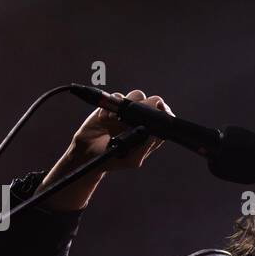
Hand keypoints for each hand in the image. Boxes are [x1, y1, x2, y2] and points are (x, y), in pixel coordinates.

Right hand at [37, 89, 173, 210]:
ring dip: (129, 103)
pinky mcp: (112, 106)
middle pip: (153, 101)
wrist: (90, 155)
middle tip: (138, 112)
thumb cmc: (114, 160)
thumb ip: (144, 148)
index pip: (164, 117)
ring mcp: (127, 111)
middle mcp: (141, 119)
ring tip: (115, 120)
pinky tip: (104, 120)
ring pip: (137, 95)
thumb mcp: (132, 160)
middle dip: (149, 103)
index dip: (165, 112)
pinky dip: (110, 107)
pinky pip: (116, 97)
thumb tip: (154, 134)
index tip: (160, 110)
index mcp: (150, 131)